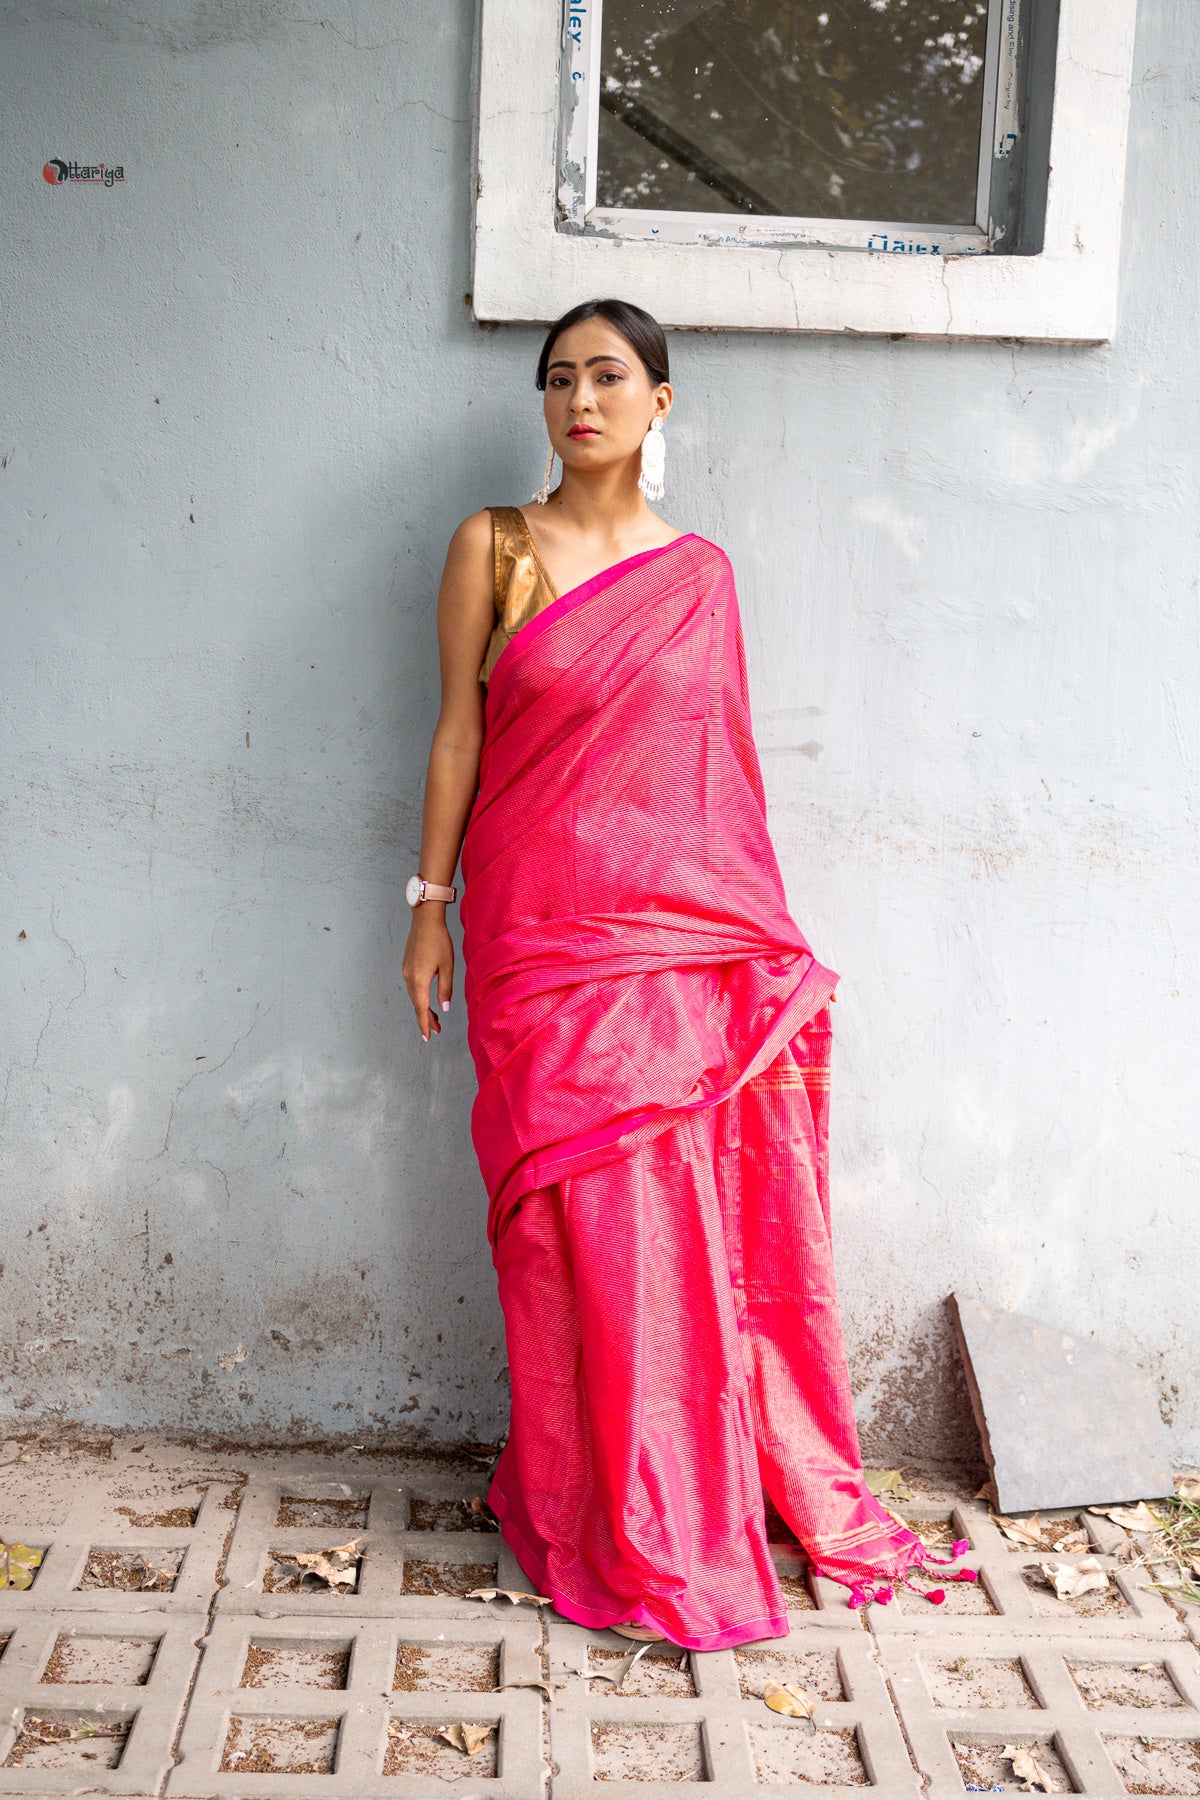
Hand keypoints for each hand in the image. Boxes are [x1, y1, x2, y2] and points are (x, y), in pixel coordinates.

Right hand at [402, 908, 453, 1040]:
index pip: (422, 1009)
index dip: (425, 1025)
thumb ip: (445, 989)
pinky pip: (412, 987)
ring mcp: (406, 971)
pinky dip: (419, 997)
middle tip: (436, 1030)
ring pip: (414, 996)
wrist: (425, 920)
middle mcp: (409, 978)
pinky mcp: (406, 965)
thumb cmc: (439, 940)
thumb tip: (444, 1008)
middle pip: (417, 1005)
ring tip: (434, 1017)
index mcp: (419, 980)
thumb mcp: (447, 966)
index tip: (428, 1037)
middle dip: (426, 1019)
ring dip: (422, 1008)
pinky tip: (426, 998)